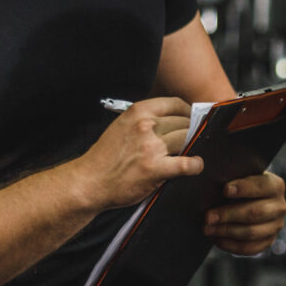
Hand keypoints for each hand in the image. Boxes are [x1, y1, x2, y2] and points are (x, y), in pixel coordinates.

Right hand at [75, 98, 201, 209]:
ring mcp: (151, 147)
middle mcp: (145, 126)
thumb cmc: (105, 157)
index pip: (174, 104)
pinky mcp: (155, 169)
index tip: (192, 119)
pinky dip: (196, 165)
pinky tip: (195, 166)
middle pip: (184, 122)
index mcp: (137, 112)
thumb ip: (144, 121)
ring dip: (193, 146)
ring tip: (191, 152)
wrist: (90, 181)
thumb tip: (171, 121)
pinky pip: (187, 163)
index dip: (187, 112)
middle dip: (192, 131)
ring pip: (187, 139)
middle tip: (193, 140)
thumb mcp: (121, 126)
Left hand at [204, 169, 285, 255]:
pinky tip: (216, 238)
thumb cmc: (240, 187)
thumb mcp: (240, 177)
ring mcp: (276, 226)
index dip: (243, 188)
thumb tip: (212, 187)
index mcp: (275, 186)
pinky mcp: (268, 241)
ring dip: (226, 231)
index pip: (260, 186)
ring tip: (207, 229)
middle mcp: (279, 207)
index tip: (225, 190)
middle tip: (208, 216)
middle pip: (255, 212)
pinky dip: (230, 245)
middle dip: (228, 215)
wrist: (250, 202)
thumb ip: (232, 179)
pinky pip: (249, 247)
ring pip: (251, 233)